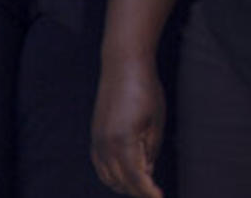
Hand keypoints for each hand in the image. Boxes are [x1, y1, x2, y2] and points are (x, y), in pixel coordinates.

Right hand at [91, 53, 166, 197]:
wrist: (122, 66)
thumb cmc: (145, 90)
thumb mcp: (156, 121)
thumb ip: (150, 150)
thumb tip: (146, 173)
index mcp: (123, 141)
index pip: (136, 178)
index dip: (148, 192)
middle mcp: (105, 145)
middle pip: (121, 182)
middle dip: (138, 190)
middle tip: (155, 193)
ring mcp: (97, 142)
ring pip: (108, 177)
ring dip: (125, 185)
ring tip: (144, 186)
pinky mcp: (95, 137)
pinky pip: (101, 167)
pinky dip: (113, 175)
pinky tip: (127, 175)